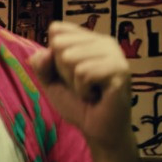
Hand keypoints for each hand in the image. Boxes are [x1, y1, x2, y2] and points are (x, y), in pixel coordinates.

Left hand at [28, 21, 132, 154]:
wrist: (98, 130)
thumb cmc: (78, 104)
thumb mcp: (52, 82)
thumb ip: (42, 65)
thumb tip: (42, 53)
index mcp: (90, 39)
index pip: (56, 30)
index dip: (53, 57)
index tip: (70, 75)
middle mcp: (105, 41)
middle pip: (60, 43)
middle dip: (63, 71)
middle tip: (82, 85)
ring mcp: (115, 54)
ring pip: (70, 57)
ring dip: (74, 83)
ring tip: (90, 91)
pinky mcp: (120, 70)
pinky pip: (83, 72)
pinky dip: (83, 90)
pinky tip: (96, 96)